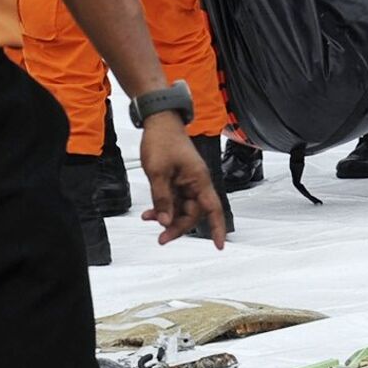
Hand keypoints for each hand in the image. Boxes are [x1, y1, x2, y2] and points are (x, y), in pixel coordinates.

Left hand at [139, 114, 225, 247]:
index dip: (217, 228)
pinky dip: (162, 208)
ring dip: (167, 218)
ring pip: (181, 209)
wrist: (158, 122)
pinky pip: (173, 201)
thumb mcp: (158, 172)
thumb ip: (162, 199)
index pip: (213, 209)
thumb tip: (166, 222)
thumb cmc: (162, 141)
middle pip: (193, 214)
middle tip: (161, 238)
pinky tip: (149, 213)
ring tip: (148, 220)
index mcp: (199, 180)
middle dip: (178, 227)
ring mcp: (186, 182)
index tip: (219, 246)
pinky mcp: (176, 181)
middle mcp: (196, 183)